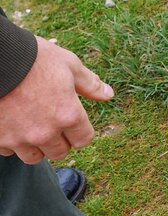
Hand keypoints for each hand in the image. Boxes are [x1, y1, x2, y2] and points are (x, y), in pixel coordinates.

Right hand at [0, 37, 112, 163]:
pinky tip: (12, 124)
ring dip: (36, 146)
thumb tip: (108, 95)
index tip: (74, 122)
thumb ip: (90, 84)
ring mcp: (19, 138)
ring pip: (34, 157)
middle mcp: (45, 132)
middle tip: (52, 123)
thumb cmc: (35, 58)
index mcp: (68, 115)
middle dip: (60, 141)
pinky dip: (12, 142)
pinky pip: (9, 151)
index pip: (83, 140)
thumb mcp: (69, 65)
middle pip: (60, 152)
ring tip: (32, 126)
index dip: (81, 131)